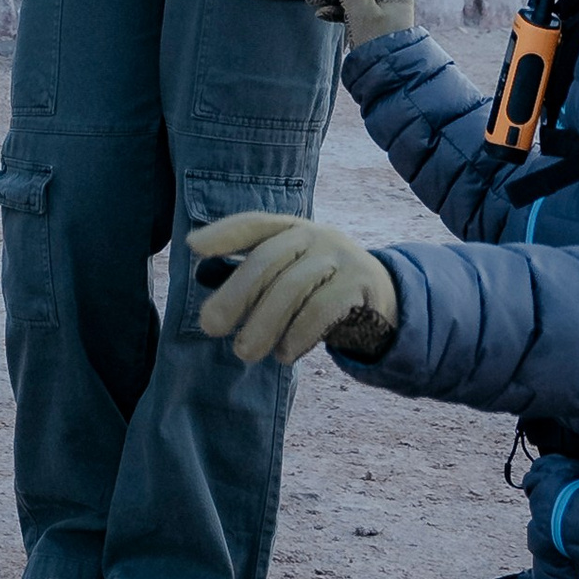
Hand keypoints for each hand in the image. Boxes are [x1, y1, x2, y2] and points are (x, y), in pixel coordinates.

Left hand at [189, 211, 399, 365]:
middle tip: (210, 327)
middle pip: (267, 259)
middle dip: (235, 294)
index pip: (254, 224)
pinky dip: (298, 334)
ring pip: (292, 286)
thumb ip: (256, 277)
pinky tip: (283, 354)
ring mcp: (340, 257)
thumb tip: (206, 283)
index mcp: (291, 229)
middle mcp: (314, 236)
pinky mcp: (359, 284)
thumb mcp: (291, 273)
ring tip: (245, 352)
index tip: (193, 246)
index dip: (223, 234)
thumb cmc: (321, 289)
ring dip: (264, 323)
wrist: (386, 301)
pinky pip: (322, 309)